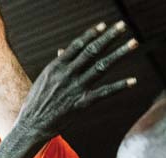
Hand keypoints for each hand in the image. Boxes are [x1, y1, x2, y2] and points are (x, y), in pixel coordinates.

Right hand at [16, 21, 137, 138]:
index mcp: (56, 66)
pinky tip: (133, 81)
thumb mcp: (44, 79)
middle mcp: (67, 74)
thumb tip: (63, 50)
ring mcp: (75, 88)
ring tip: (134, 43)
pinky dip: (119, 86)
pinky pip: (104, 93)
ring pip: (101, 66)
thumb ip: (57, 64)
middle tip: (122, 26)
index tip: (104, 26)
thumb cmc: (37, 102)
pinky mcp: (81, 104)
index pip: (78, 45)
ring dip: (119, 53)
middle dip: (109, 37)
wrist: (31, 124)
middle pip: (92, 51)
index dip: (92, 34)